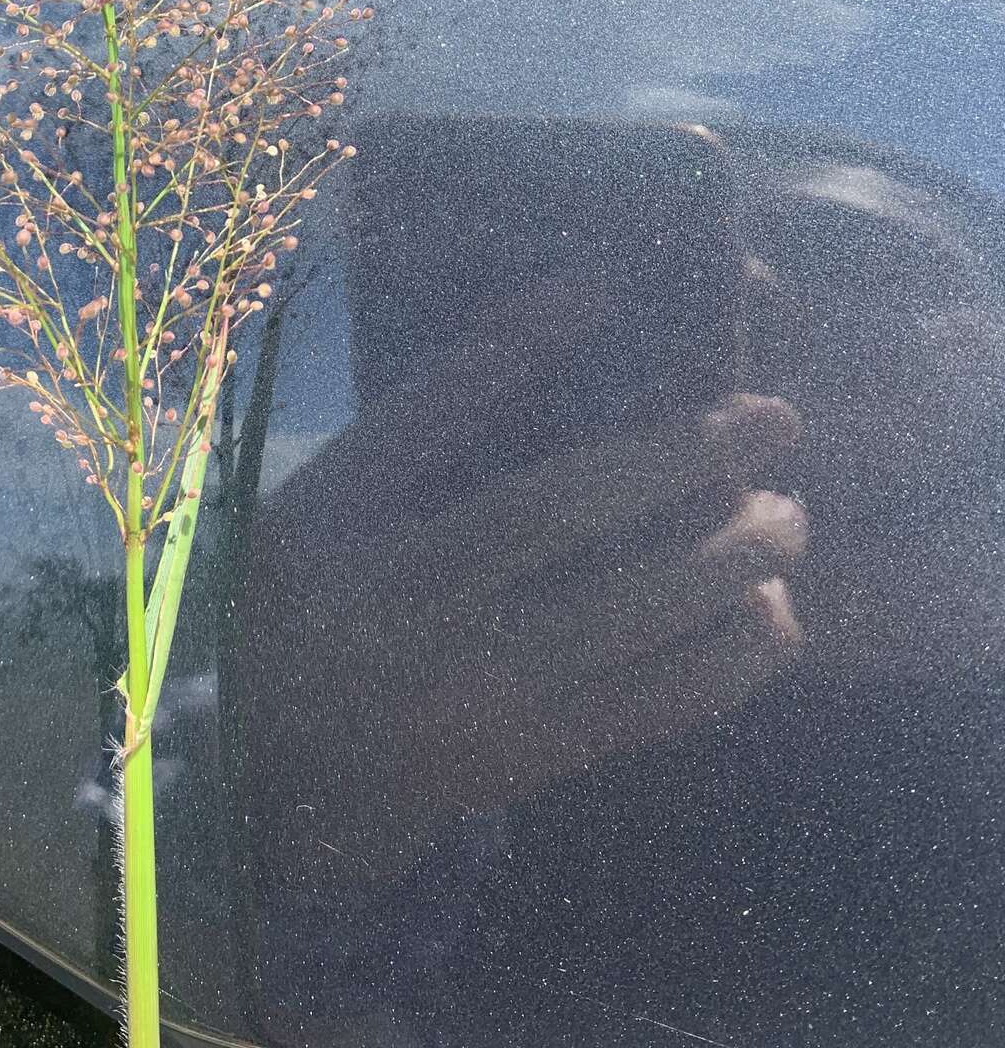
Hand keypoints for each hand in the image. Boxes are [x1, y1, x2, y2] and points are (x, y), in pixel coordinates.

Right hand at [246, 392, 806, 878]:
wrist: (271, 744)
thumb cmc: (309, 574)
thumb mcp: (352, 470)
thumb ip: (462, 384)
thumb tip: (587, 290)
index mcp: (405, 567)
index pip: (550, 508)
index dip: (662, 454)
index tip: (750, 403)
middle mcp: (461, 656)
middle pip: (625, 589)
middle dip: (728, 515)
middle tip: (787, 445)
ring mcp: (509, 724)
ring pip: (661, 664)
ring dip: (747, 586)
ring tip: (786, 519)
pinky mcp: (543, 767)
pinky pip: (665, 716)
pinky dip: (734, 661)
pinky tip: (765, 609)